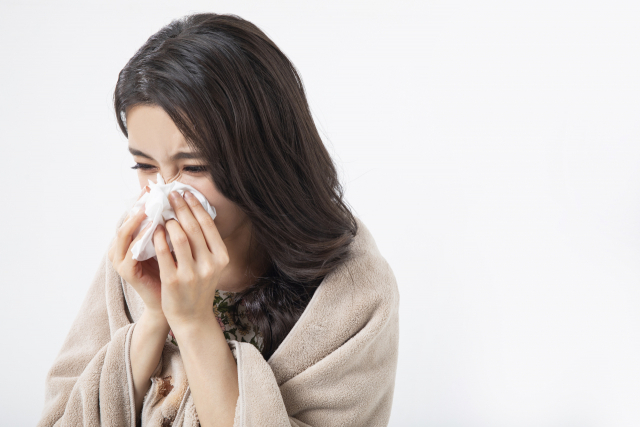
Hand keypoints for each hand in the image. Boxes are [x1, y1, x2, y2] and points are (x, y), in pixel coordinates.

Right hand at [108, 186, 164, 316]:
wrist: (171, 303)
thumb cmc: (173, 272)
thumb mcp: (173, 245)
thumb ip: (170, 227)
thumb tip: (180, 201)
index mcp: (131, 240)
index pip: (134, 215)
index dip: (142, 200)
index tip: (153, 186)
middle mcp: (122, 248)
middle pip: (125, 220)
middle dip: (137, 205)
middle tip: (149, 191)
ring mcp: (121, 260)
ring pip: (123, 233)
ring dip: (136, 219)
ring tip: (148, 206)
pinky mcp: (126, 272)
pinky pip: (131, 251)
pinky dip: (140, 239)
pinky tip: (152, 229)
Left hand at [152, 190, 228, 330]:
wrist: (192, 318)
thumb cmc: (199, 287)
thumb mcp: (211, 266)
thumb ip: (206, 244)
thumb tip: (194, 213)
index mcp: (221, 258)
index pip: (208, 225)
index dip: (196, 206)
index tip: (186, 193)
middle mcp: (210, 265)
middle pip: (193, 227)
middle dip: (181, 207)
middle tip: (171, 194)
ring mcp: (191, 274)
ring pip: (179, 236)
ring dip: (169, 221)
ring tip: (162, 213)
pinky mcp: (173, 281)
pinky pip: (163, 252)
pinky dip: (157, 237)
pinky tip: (153, 230)